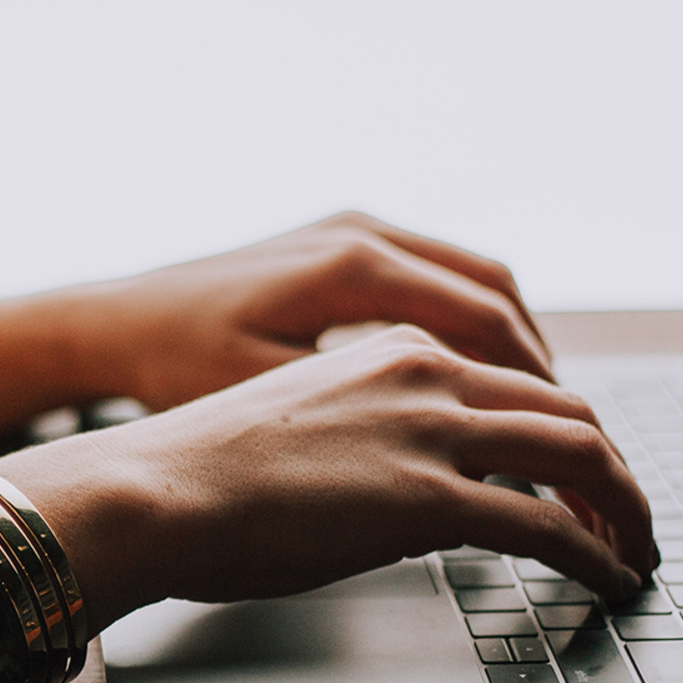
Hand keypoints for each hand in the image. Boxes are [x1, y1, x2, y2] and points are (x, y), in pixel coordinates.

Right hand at [0, 326, 654, 635]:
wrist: (153, 484)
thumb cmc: (210, 464)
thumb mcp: (313, 415)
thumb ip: (384, 427)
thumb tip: (424, 482)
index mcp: (403, 347)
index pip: (521, 380)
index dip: (570, 430)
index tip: (586, 472)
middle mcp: (430, 372)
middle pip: (568, 409)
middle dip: (615, 468)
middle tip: (630, 513)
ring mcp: (432, 430)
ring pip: (578, 454)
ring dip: (623, 506)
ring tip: (636, 549)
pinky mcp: (427, 497)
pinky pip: (548, 525)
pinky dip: (595, 552)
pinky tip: (609, 577)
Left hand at [79, 211, 552, 408]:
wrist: (115, 321)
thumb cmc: (178, 366)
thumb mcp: (273, 401)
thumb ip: (371, 418)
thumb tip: (463, 455)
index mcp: (353, 267)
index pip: (484, 318)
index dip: (535, 381)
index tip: (562, 432)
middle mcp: (363, 232)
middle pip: (494, 288)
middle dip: (537, 359)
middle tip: (567, 423)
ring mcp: (354, 227)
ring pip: (473, 274)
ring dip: (511, 335)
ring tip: (534, 401)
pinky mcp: (341, 239)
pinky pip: (437, 271)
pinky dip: (471, 318)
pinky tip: (474, 369)